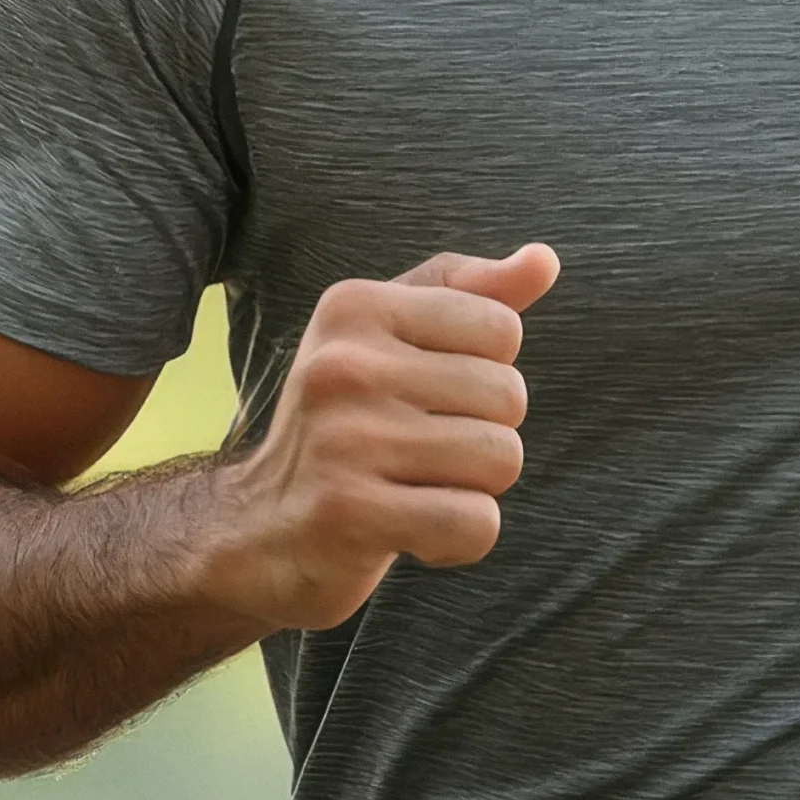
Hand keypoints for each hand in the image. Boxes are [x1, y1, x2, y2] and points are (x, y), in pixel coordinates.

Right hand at [195, 244, 558, 634]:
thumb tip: (544, 259)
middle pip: (508, 396)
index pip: (501, 327)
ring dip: (475, 489)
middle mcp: (343, 365)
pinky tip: (412, 533)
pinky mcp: (349, 514)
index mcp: (355, 307)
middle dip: (485, 434)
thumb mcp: (394, 338)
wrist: (255, 531)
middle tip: (422, 453)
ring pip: (500, 459)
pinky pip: (475, 524)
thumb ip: (472, 295)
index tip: (430, 396)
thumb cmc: (347, 423)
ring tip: (416, 489)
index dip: (486, 372)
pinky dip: (460, 539)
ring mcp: (343, 440)